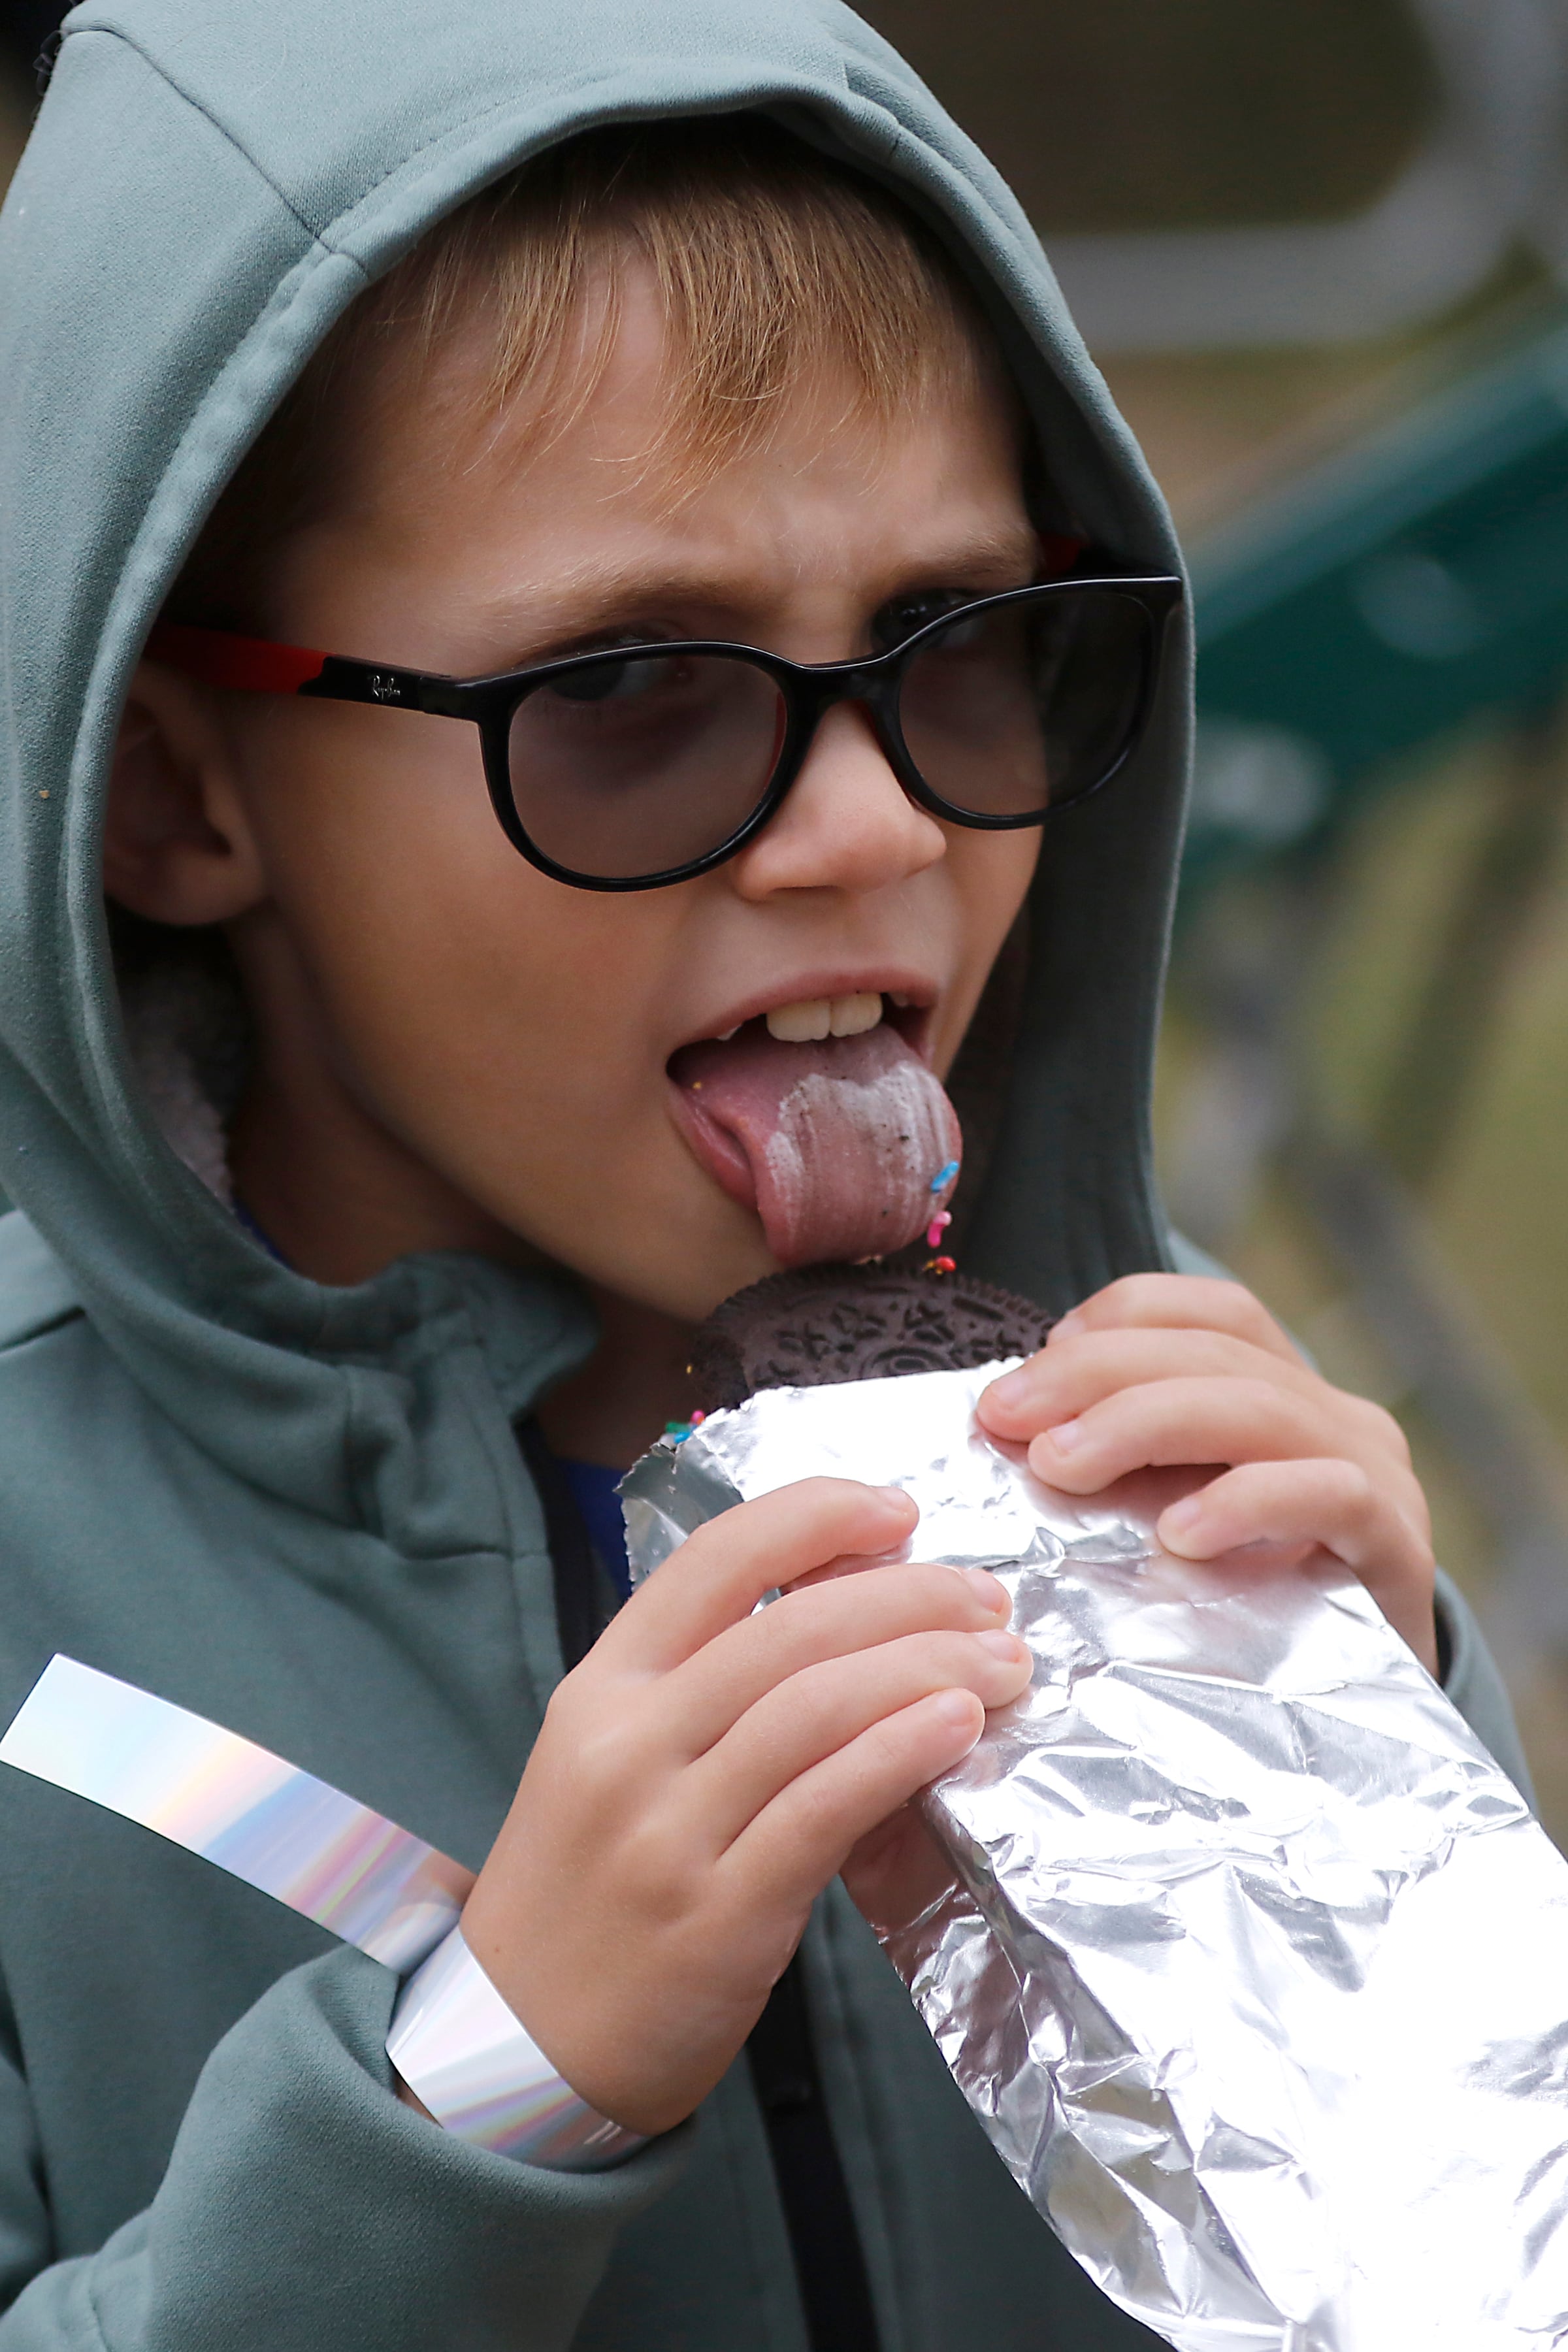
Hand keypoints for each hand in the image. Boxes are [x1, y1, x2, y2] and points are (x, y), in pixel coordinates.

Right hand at [456, 1478, 1031, 2134]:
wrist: (519, 2050)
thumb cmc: (585, 1893)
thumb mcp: (607, 1760)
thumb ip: (701, 1690)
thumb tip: (853, 1618)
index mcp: (601, 1687)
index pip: (714, 1557)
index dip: (817, 1516)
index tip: (899, 1508)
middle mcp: (627, 1743)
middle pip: (787, 1626)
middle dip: (907, 1594)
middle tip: (987, 1596)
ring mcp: (668, 1829)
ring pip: (815, 1706)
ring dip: (928, 1667)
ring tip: (1001, 1661)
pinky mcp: (718, 1915)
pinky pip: (823, 1808)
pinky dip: (900, 1752)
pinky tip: (958, 1725)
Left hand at [975, 1274, 1437, 1675]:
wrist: (1365, 1721)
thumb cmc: (1251, 1609)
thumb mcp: (1179, 1514)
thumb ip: (1125, 1463)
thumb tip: (1011, 1421)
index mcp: (1283, 1389)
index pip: (1209, 1313)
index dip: (1119, 1319)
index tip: (1035, 1364)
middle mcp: (1334, 1414)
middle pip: (1214, 1354)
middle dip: (1096, 1374)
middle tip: (1007, 1417)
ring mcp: (1375, 1472)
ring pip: (1261, 1407)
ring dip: (1145, 1424)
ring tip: (1062, 1465)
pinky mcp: (1398, 1545)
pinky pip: (1331, 1494)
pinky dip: (1247, 1500)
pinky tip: (1179, 1535)